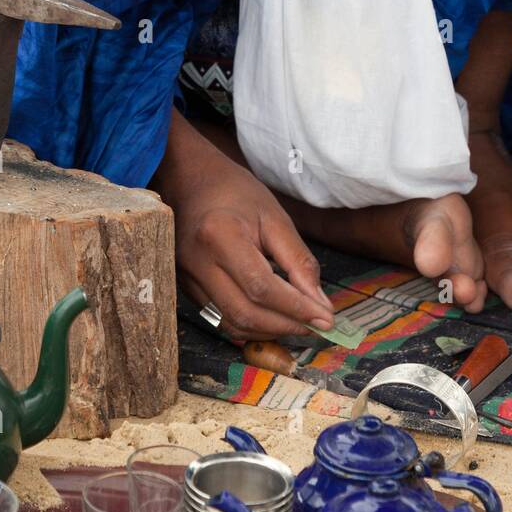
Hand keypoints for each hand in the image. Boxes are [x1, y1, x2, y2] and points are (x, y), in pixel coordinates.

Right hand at [156, 110, 334, 339]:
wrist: (189, 180)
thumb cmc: (235, 193)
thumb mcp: (275, 217)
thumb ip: (299, 262)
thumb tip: (320, 305)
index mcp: (220, 235)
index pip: (261, 287)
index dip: (296, 309)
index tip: (326, 319)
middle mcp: (197, 262)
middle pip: (245, 312)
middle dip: (286, 325)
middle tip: (316, 324)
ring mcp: (187, 278)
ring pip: (231, 324)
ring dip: (269, 331)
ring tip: (298, 323)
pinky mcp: (185, 288)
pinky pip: (220, 319)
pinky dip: (250, 325)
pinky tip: (272, 318)